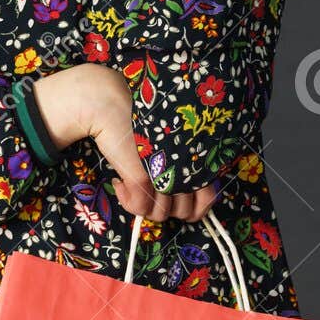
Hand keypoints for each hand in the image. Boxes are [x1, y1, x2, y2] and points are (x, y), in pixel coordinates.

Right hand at [31, 64, 218, 222]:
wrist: (112, 105)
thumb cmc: (141, 122)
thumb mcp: (169, 144)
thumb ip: (181, 165)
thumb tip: (179, 199)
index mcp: (196, 158)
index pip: (208, 200)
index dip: (192, 209)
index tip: (172, 198)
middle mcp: (185, 168)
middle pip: (184, 213)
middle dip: (165, 208)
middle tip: (148, 191)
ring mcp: (165, 175)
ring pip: (160, 215)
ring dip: (143, 206)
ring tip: (130, 186)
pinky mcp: (142, 178)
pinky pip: (138, 208)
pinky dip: (126, 201)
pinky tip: (118, 183)